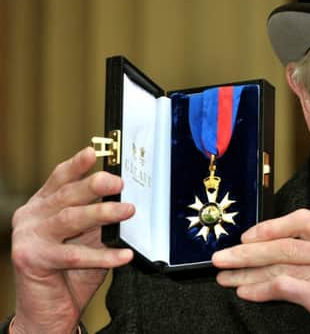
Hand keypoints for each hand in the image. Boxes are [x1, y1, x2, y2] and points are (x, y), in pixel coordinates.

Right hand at [11, 147, 134, 333]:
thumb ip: (99, 220)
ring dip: (102, 213)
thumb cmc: (70, 272)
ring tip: (128, 210)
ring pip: (70, 219)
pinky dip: (103, 255)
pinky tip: (124, 255)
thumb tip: (124, 200)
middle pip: (66, 195)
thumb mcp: (88, 238)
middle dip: (95, 186)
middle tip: (119, 183)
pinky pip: (74, 255)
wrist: (49, 311)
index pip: (60, 178)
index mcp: (42, 205)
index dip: (78, 165)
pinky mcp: (31, 259)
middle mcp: (31, 216)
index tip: (95, 152)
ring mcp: (28, 237)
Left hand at [212, 209, 309, 333]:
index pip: (304, 219)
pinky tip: (247, 292)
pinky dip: (260, 289)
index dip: (272, 226)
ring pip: (280, 264)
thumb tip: (278, 250)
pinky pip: (284, 286)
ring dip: (247, 272)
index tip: (249, 236)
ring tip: (226, 276)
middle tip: (224, 256)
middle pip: (285, 244)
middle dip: (248, 251)